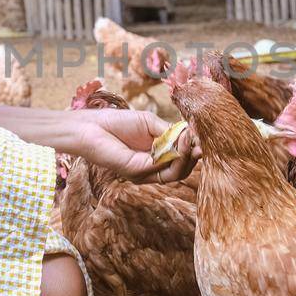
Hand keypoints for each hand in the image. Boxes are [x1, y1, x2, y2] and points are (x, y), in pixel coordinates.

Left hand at [67, 107, 197, 184]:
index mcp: (156, 155)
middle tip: (201, 140)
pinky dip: (175, 155)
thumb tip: (193, 137)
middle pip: (182, 169)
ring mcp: (145, 172)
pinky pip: (162, 168)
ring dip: (187, 155)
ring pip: (176, 173)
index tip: (204, 135)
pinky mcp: (137, 172)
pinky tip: (179, 140)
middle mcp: (152, 167)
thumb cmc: (117, 122)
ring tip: (190, 139)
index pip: (182, 158)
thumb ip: (171, 132)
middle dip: (194, 154)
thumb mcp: (151, 123)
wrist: (91, 126)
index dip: (194, 149)